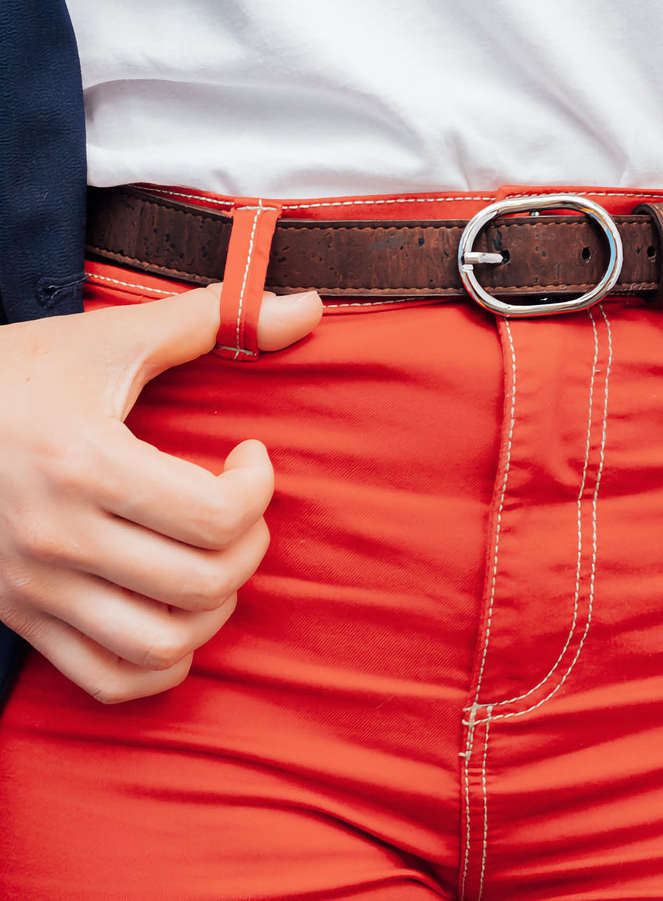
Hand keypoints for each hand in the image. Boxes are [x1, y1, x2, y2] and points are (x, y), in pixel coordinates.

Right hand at [0, 286, 321, 702]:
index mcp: (83, 465)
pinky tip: (178, 611)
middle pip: (203, 582)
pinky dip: (162, 663)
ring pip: (163, 644)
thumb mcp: (105, 339)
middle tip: (238, 504)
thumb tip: (308, 306)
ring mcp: (33, 589)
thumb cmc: (11, 375)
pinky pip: (109, 680)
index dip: (259, 487)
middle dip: (250, 543)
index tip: (248, 455)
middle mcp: (56, 539)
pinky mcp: (19, 620)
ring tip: (212, 557)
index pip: (217, 516)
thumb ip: (211, 318)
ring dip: (215, 606)